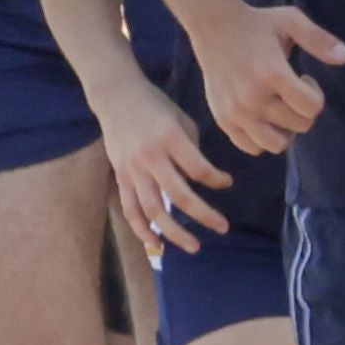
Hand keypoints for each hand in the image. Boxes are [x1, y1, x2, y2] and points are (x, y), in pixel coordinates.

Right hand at [100, 89, 230, 255]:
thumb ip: (192, 151)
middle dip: (203, 215)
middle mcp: (150, 157)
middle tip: (223, 227)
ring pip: (152, 209)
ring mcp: (132, 169)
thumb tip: (204, 179)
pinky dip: (142, 228)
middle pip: (178, 195)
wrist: (116, 97)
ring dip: (173, 232)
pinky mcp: (120, 176)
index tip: (227, 182)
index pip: (198, 169)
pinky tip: (157, 243)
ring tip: (193, 247)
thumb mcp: (181, 121)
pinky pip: (130, 207)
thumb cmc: (156, 107)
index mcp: (170, 139)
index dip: (216, 180)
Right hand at [184, 0, 344, 154]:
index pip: (312, 108)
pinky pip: (250, 147)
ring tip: (278, 108)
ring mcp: (235, 111)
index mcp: (272, 74)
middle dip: (303, 110)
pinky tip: (261, 117)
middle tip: (290, 90)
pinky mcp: (222, 118)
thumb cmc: (257, 23)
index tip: (303, 79)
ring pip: (276, 144)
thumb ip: (320, 40)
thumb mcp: (292, 21)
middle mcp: (252, 97)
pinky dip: (262, 139)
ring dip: (285, 130)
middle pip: (299, 126)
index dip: (316, 95)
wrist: (212, 25)